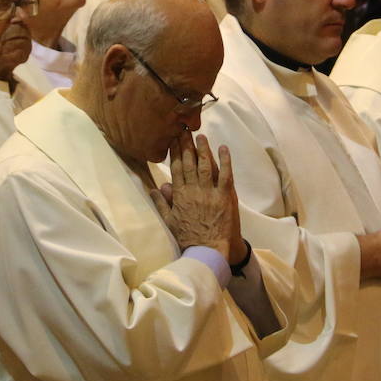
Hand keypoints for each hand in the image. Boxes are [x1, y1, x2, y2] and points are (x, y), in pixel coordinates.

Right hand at [150, 132, 238, 262]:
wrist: (208, 251)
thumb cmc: (188, 238)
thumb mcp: (170, 222)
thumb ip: (162, 203)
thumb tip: (155, 187)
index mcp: (179, 195)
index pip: (176, 168)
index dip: (174, 152)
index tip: (173, 138)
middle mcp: (193, 190)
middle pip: (189, 163)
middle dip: (186, 145)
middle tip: (184, 130)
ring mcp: (210, 192)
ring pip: (206, 165)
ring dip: (203, 149)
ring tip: (200, 135)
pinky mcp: (225, 196)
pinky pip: (225, 175)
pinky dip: (225, 160)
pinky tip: (223, 148)